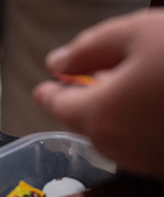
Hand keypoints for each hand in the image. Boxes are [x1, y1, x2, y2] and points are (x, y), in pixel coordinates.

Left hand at [33, 8, 163, 180]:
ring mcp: (153, 163)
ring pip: (123, 136)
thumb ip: (87, 50)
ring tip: (139, 82)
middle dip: (89, 100)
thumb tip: (57, 63)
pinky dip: (150, 124)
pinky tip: (163, 100)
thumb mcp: (135, 33)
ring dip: (122, 112)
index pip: (58, 106)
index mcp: (99, 116)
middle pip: (91, 123)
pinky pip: (152, 144)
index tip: (45, 86)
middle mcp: (121, 148)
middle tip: (91, 78)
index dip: (50, 92)